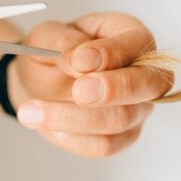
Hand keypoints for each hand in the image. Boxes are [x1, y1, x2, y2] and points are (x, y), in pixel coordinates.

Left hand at [13, 12, 172, 157]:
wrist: (40, 83)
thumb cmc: (53, 53)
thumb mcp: (47, 36)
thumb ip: (64, 41)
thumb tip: (81, 60)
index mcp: (131, 35)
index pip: (138, 42)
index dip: (112, 53)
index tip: (78, 60)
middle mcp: (144, 72)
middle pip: (149, 85)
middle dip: (112, 90)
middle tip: (79, 92)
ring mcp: (139, 107)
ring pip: (121, 119)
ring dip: (73, 118)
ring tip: (31, 111)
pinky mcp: (125, 135)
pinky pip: (105, 145)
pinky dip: (71, 138)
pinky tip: (46, 125)